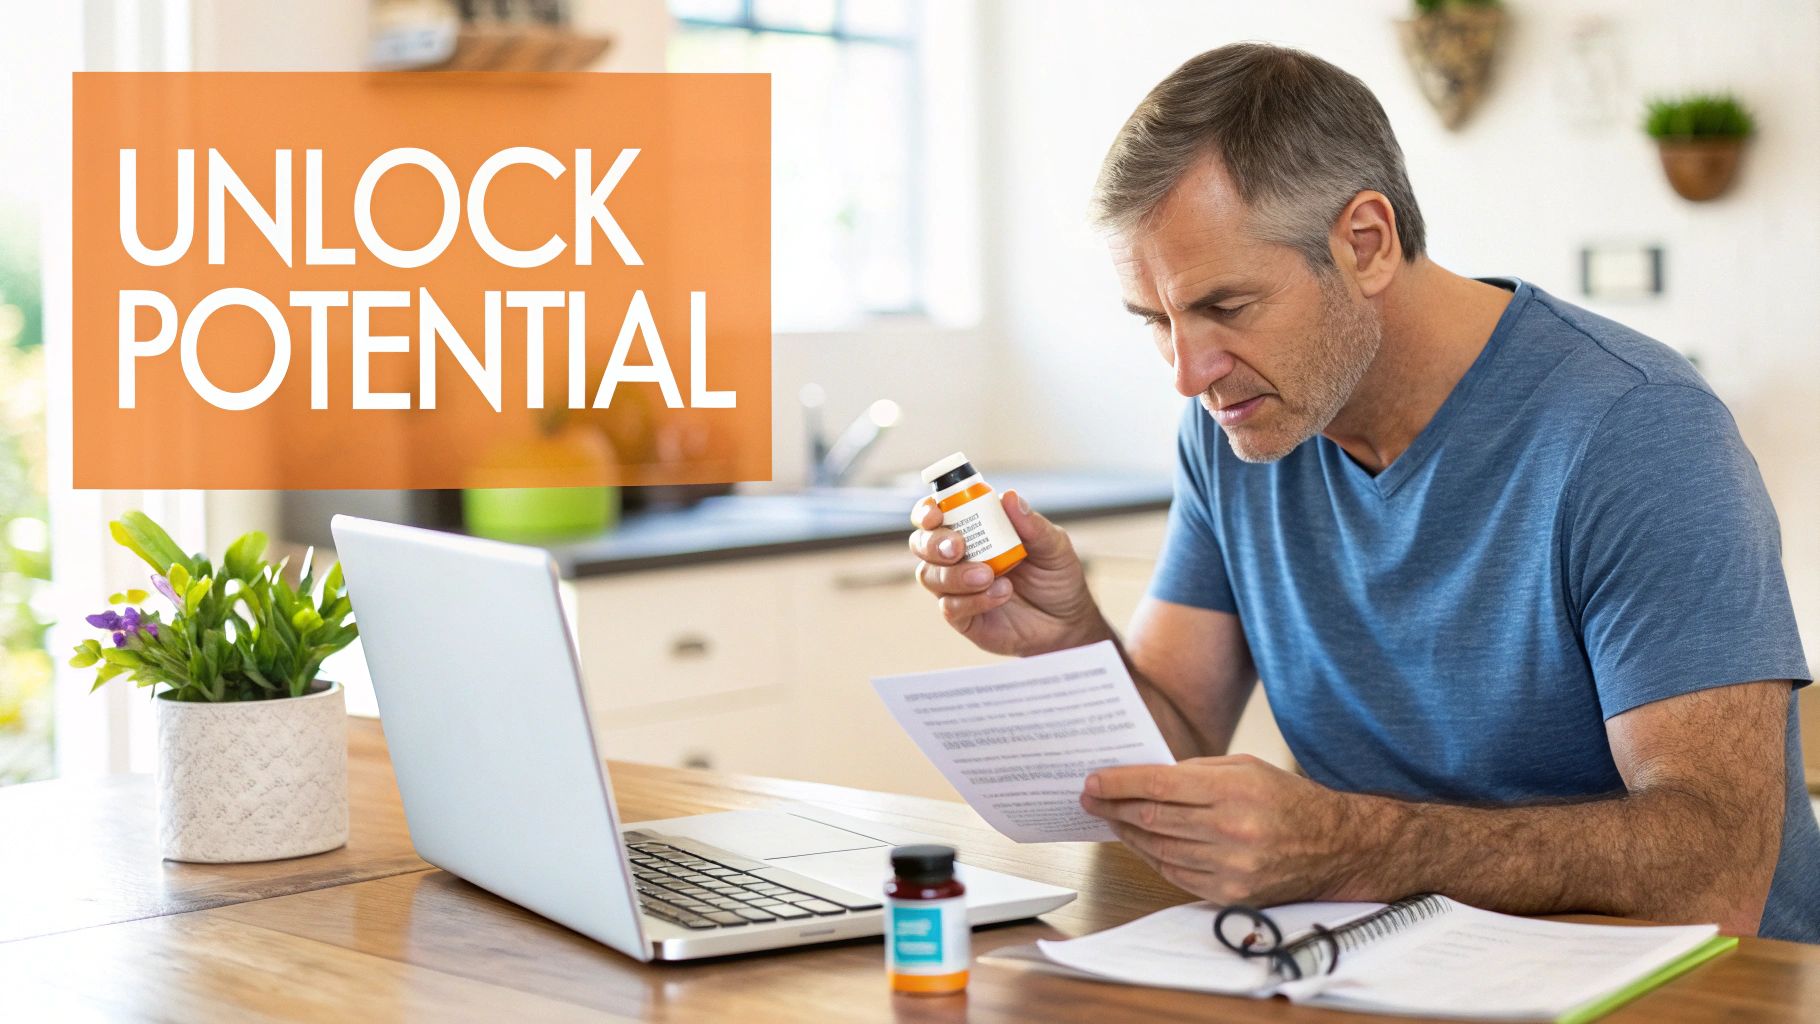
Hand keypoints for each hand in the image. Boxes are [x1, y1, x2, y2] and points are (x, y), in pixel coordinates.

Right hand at [907, 489, 1107, 656]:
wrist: (1067, 621)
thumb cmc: (1057, 578)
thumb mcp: (1053, 546)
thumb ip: (1032, 524)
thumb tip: (1009, 496)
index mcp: (975, 530)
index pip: (936, 514)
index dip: (926, 511)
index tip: (936, 514)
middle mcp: (959, 557)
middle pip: (922, 544)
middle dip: (933, 543)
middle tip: (958, 547)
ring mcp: (957, 588)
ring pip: (930, 576)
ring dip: (955, 574)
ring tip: (989, 575)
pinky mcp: (963, 618)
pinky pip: (950, 607)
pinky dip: (973, 599)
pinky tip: (1000, 594)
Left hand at [1079, 755, 1386, 906]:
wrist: (1336, 847)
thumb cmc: (1289, 800)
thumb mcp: (1246, 767)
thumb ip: (1195, 772)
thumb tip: (1144, 777)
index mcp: (1235, 790)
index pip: (1159, 785)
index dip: (1120, 783)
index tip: (1094, 781)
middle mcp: (1231, 830)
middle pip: (1153, 819)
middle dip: (1114, 807)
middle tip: (1091, 798)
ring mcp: (1230, 867)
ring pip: (1159, 849)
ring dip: (1127, 834)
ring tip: (1111, 819)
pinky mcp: (1230, 893)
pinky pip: (1175, 874)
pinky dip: (1152, 857)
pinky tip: (1140, 843)